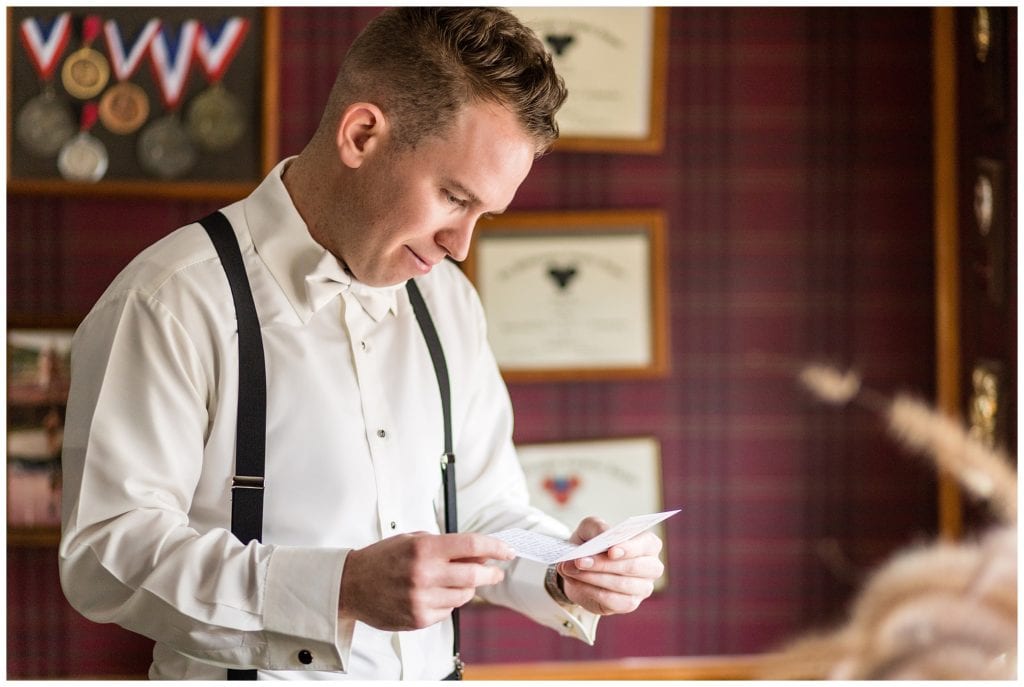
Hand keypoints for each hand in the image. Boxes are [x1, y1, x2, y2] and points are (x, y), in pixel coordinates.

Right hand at [339, 532, 514, 630]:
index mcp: (424, 548)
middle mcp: (424, 573)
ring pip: (464, 595)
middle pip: (475, 573)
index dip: (495, 547)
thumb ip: (446, 545)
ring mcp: (422, 598)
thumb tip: (480, 552)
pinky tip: (436, 594)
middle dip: (491, 572)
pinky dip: (449, 602)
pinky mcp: (419, 618)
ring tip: (456, 581)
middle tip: (495, 571)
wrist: (351, 585)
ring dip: (468, 587)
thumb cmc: (382, 559)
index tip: (507, 550)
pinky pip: (448, 611)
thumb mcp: (413, 539)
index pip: (472, 544)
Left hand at [556, 516, 663, 614]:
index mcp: (648, 544)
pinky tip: (577, 582)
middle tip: (580, 561)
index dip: (630, 548)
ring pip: (621, 585)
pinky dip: (590, 590)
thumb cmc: (592, 542)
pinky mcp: (629, 604)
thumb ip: (598, 527)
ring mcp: (643, 588)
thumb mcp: (590, 528)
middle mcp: (651, 567)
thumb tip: (604, 536)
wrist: (579, 566)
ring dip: (593, 577)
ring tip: (572, 570)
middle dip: (604, 564)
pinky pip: (612, 601)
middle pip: (633, 567)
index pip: (648, 545)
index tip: (611, 551)